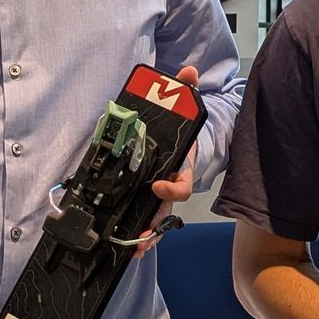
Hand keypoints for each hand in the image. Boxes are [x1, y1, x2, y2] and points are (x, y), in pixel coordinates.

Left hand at [138, 65, 199, 257]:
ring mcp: (162, 192)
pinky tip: (130, 245)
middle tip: (143, 236)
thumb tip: (189, 71)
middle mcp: (173, 182)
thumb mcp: (185, 106)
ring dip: (148, 234)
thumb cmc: (181, 125)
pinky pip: (146, 217)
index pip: (182, 183)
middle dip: (156, 224)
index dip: (172, 187)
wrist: (183, 136)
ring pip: (157, 218)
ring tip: (135, 247)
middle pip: (166, 209)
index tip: (158, 185)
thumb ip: (186, 89)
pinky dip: (141, 232)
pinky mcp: (148, 196)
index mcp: (181, 165)